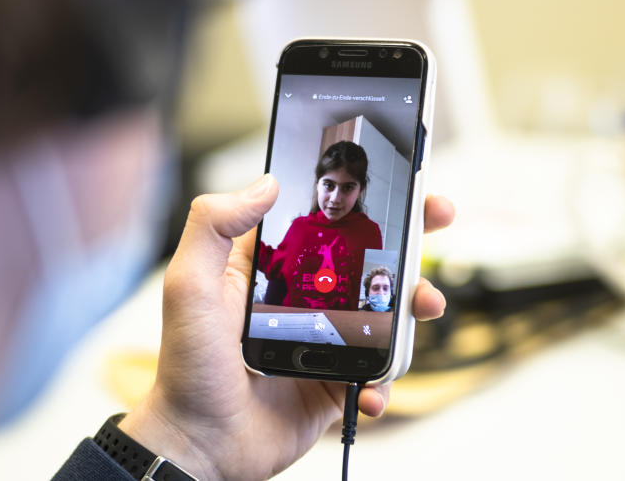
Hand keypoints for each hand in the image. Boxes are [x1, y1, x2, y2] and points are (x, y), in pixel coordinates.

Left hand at [120, 174, 453, 479]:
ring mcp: (326, 339)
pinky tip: (370, 388)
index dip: (361, 198)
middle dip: (410, 235)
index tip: (397, 181)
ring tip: (425, 306)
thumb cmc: (186, 367)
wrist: (202, 444)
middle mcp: (304, 297)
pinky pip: (378, 370)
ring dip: (415, 304)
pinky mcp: (337, 379)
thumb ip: (213, 226)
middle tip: (438, 217)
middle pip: (368, 257)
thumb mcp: (189, 285)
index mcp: (272, 266)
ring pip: (387, 310)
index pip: (324, 220)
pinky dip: (386, 378)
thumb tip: (265, 183)